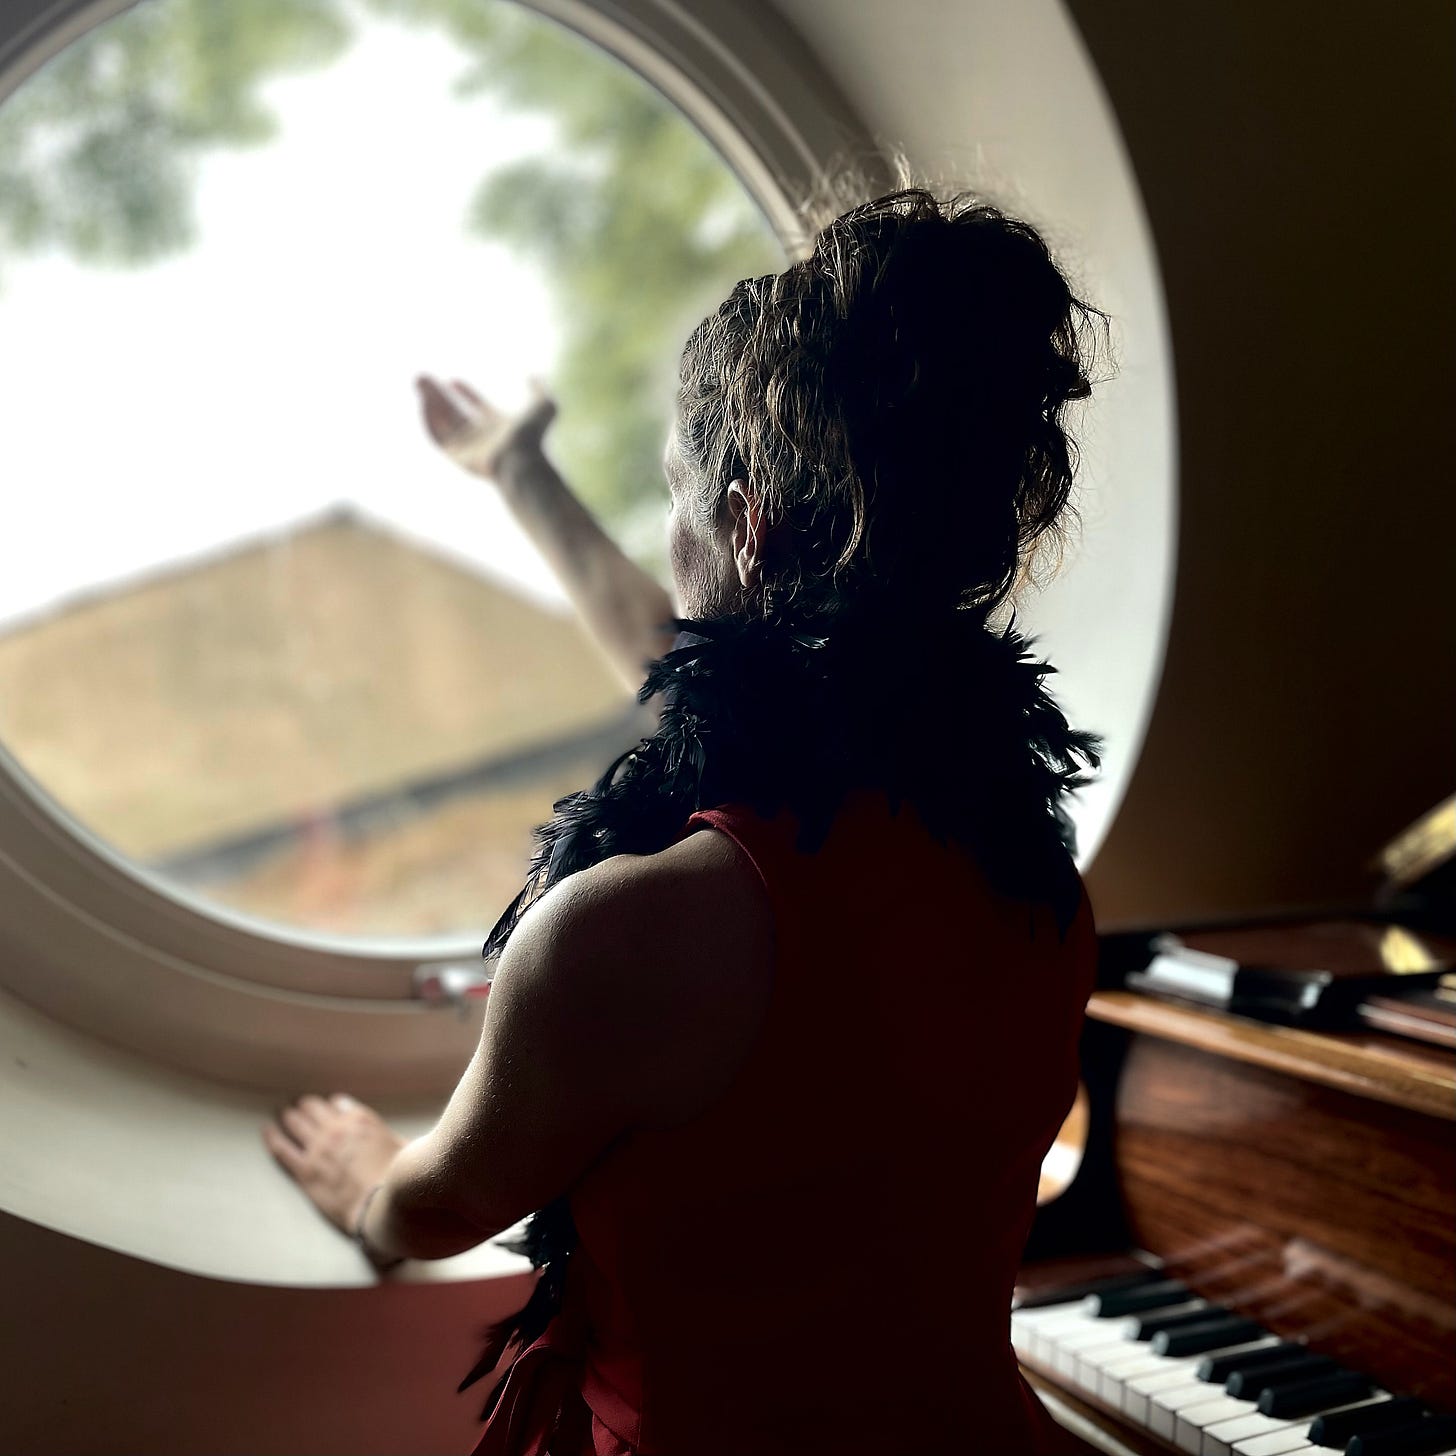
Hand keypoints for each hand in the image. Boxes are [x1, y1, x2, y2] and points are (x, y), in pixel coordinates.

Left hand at [262, 1093, 407, 1236]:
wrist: (382, 1204)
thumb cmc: (398, 1179)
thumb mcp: (403, 1148)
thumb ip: (391, 1138)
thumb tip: (401, 1142)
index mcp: (360, 1120)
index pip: (338, 1103)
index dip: (331, 1106)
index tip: (326, 1107)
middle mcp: (336, 1128)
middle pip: (313, 1108)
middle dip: (306, 1106)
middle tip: (300, 1107)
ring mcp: (318, 1148)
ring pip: (295, 1122)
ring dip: (289, 1116)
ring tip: (284, 1114)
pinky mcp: (305, 1170)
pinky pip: (282, 1148)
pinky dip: (272, 1137)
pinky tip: (267, 1130)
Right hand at [415, 374, 556, 479]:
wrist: (522, 460)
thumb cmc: (533, 435)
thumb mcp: (543, 405)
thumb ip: (539, 389)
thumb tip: (535, 376)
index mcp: (498, 424)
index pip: (478, 407)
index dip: (466, 393)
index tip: (454, 380)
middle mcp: (481, 436)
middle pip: (455, 413)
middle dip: (439, 395)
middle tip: (424, 377)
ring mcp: (468, 447)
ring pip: (443, 422)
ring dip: (429, 402)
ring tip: (419, 381)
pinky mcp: (457, 456)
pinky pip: (436, 436)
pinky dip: (428, 419)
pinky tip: (423, 401)